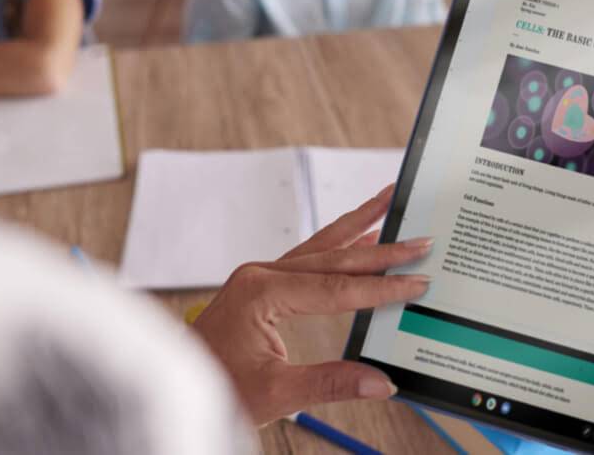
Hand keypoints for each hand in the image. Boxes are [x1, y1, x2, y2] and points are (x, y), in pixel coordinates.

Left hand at [192, 184, 431, 425]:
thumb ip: (331, 383)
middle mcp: (260, 275)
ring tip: (389, 200)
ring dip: (359, 225)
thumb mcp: (276, 394)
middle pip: (334, 257)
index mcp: (262, 293)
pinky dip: (338, 243)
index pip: (336, 288)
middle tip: (420, 238)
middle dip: (381, 248)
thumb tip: (381, 382)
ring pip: (321, 246)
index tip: (417, 283)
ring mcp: (259, 276)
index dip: (381, 288)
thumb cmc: (215, 390)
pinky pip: (308, 256)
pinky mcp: (261, 284)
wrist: (174, 389)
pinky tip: (359, 233)